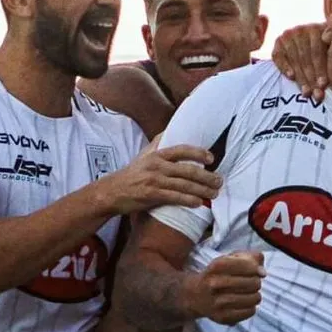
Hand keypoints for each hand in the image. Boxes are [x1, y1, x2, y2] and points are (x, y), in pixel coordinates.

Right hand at [102, 144, 220, 213]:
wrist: (111, 192)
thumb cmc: (131, 174)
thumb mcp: (144, 155)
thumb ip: (158, 143)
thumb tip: (171, 129)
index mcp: (157, 155)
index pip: (182, 150)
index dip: (198, 153)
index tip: (211, 158)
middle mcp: (157, 166)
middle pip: (188, 169)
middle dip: (207, 176)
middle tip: (219, 180)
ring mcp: (154, 181)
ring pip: (184, 185)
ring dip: (202, 190)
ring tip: (214, 193)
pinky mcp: (152, 195)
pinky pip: (175, 198)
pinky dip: (188, 200)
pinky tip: (198, 203)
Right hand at [193, 251, 264, 324]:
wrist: (195, 295)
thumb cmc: (219, 274)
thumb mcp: (230, 259)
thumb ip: (250, 258)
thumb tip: (262, 272)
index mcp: (216, 266)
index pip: (247, 265)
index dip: (256, 268)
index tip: (257, 271)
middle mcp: (214, 284)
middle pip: (253, 282)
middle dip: (257, 282)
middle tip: (252, 283)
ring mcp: (217, 302)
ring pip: (254, 298)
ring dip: (256, 295)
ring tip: (250, 293)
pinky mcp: (222, 317)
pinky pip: (250, 311)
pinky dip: (252, 307)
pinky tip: (245, 304)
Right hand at [271, 23, 330, 102]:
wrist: (306, 44)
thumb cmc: (326, 52)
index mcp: (317, 29)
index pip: (317, 52)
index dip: (320, 69)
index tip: (324, 85)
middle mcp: (301, 30)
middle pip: (305, 58)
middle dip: (311, 78)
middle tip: (316, 95)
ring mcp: (288, 35)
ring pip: (294, 59)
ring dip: (301, 78)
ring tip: (307, 93)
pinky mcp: (278, 42)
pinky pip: (279, 57)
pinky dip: (284, 67)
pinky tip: (291, 77)